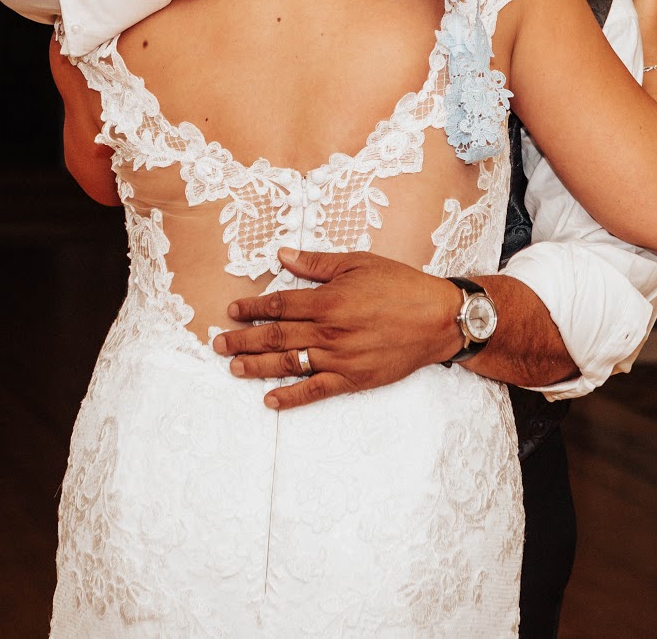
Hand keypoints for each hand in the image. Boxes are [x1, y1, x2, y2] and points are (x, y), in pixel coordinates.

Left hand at [214, 248, 461, 409]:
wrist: (438, 320)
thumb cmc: (400, 286)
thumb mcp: (358, 263)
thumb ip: (317, 263)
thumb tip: (282, 255)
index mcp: (328, 300)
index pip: (278, 305)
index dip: (252, 308)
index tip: (232, 311)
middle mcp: (328, 331)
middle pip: (275, 336)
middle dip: (243, 339)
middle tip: (218, 344)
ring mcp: (339, 359)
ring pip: (288, 364)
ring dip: (256, 366)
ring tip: (233, 367)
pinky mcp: (352, 379)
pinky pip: (314, 391)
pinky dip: (290, 397)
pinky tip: (269, 399)